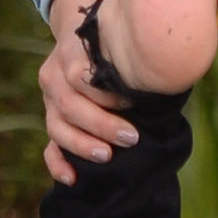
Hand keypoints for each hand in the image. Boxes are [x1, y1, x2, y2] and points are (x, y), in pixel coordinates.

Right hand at [35, 0, 130, 181]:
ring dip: (82, 144)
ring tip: (107, 156)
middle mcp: (55, 77)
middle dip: (101, 124)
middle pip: (69, 104)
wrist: (88, 39)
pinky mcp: (53, 122)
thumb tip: (168, 78)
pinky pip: (49, 147)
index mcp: (71, 53)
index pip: (78, 75)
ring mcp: (50, 101)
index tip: (131, 102)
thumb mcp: (122, 45)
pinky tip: (72, 178)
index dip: (104, 92)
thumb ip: (133, 61)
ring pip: (57, 127)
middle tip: (131, 137)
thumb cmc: (115, 46)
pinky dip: (58, 164)